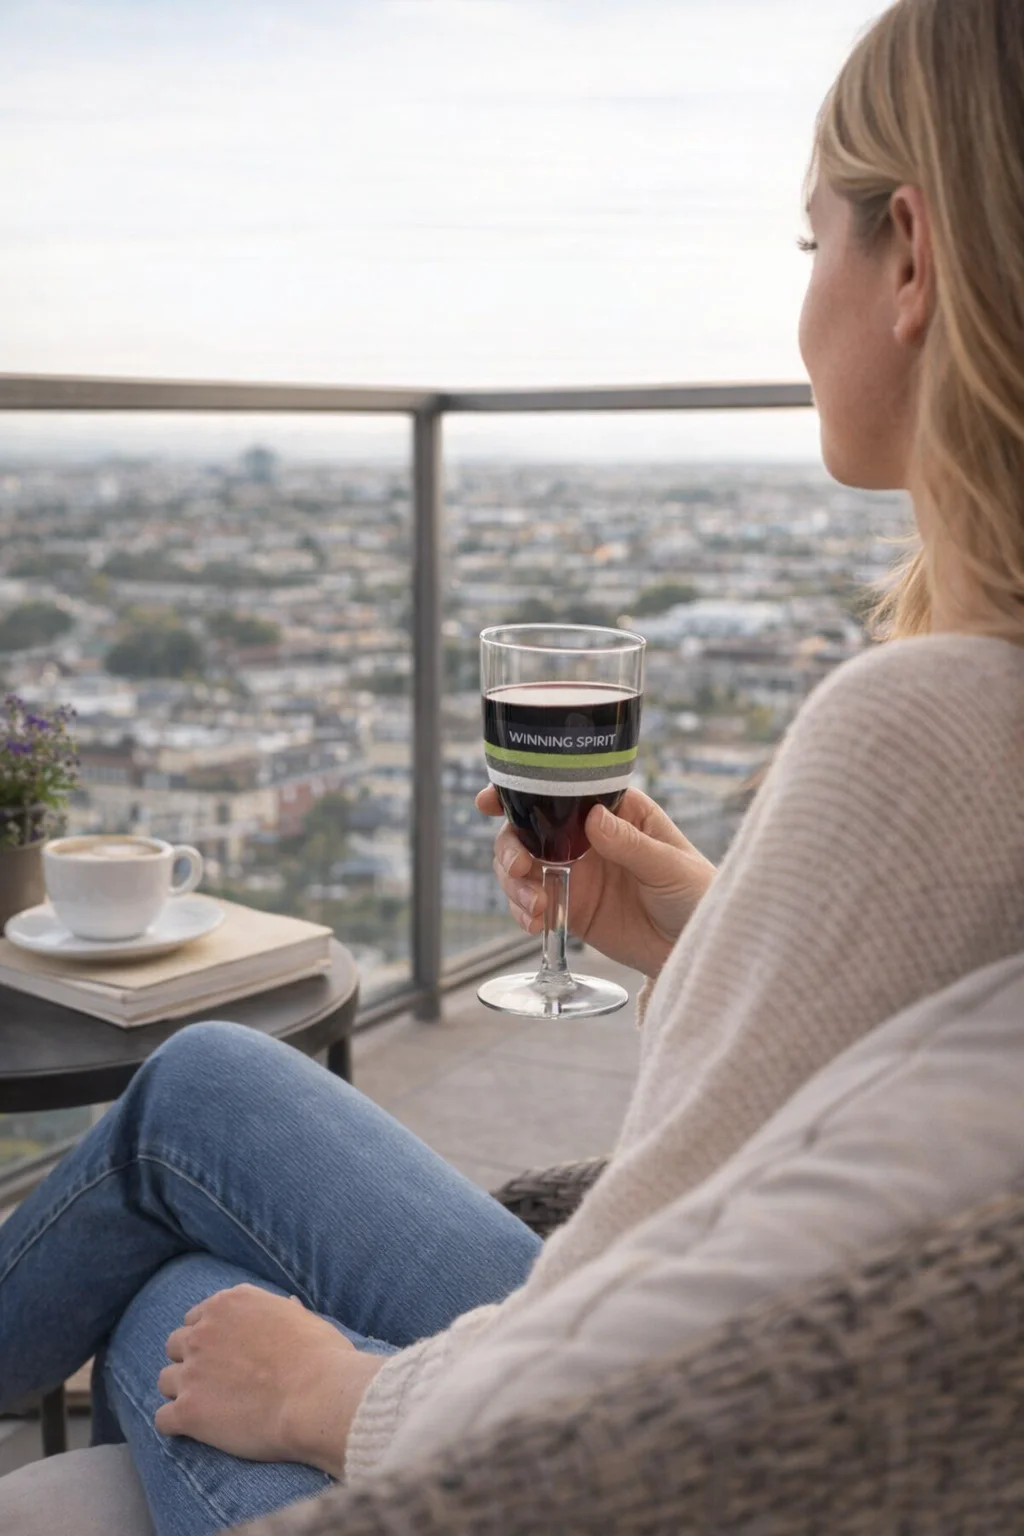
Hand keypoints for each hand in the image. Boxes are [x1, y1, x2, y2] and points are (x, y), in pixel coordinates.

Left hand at [156, 1284, 385, 1477]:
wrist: (318, 1396)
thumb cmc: (322, 1358)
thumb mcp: (306, 1320)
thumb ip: (285, 1311)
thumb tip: (289, 1304)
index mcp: (230, 1303)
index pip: (198, 1316)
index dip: (211, 1338)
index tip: (225, 1356)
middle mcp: (205, 1330)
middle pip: (176, 1344)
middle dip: (190, 1362)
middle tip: (214, 1383)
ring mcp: (193, 1370)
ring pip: (165, 1380)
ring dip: (181, 1392)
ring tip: (207, 1409)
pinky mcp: (188, 1410)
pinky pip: (163, 1419)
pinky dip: (177, 1426)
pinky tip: (197, 1432)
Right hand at [478, 785, 715, 977]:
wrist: (698, 947)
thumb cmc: (697, 893)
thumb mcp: (670, 866)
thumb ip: (630, 845)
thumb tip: (592, 818)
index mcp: (614, 812)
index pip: (562, 791)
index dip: (523, 791)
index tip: (492, 801)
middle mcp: (587, 838)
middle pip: (529, 829)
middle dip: (511, 846)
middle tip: (518, 868)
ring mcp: (576, 873)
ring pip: (524, 866)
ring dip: (515, 883)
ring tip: (534, 905)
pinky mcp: (571, 908)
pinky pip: (533, 904)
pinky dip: (523, 911)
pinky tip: (535, 921)